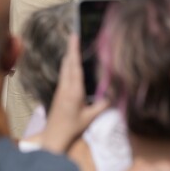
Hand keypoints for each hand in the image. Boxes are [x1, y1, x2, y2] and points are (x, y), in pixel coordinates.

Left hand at [38, 33, 108, 153]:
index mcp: (73, 90)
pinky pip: (64, 74)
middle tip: (75, 35)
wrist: (54, 135)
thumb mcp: (91, 117)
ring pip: (64, 68)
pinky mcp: (59, 92)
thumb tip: (114, 93)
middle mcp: (65, 86)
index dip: (75, 50)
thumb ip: (102, 104)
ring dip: (69, 56)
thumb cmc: (73, 127)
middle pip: (67, 63)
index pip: (74, 66)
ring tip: (74, 45)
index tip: (74, 36)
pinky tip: (72, 63)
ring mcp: (60, 89)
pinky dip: (68, 65)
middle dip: (71, 48)